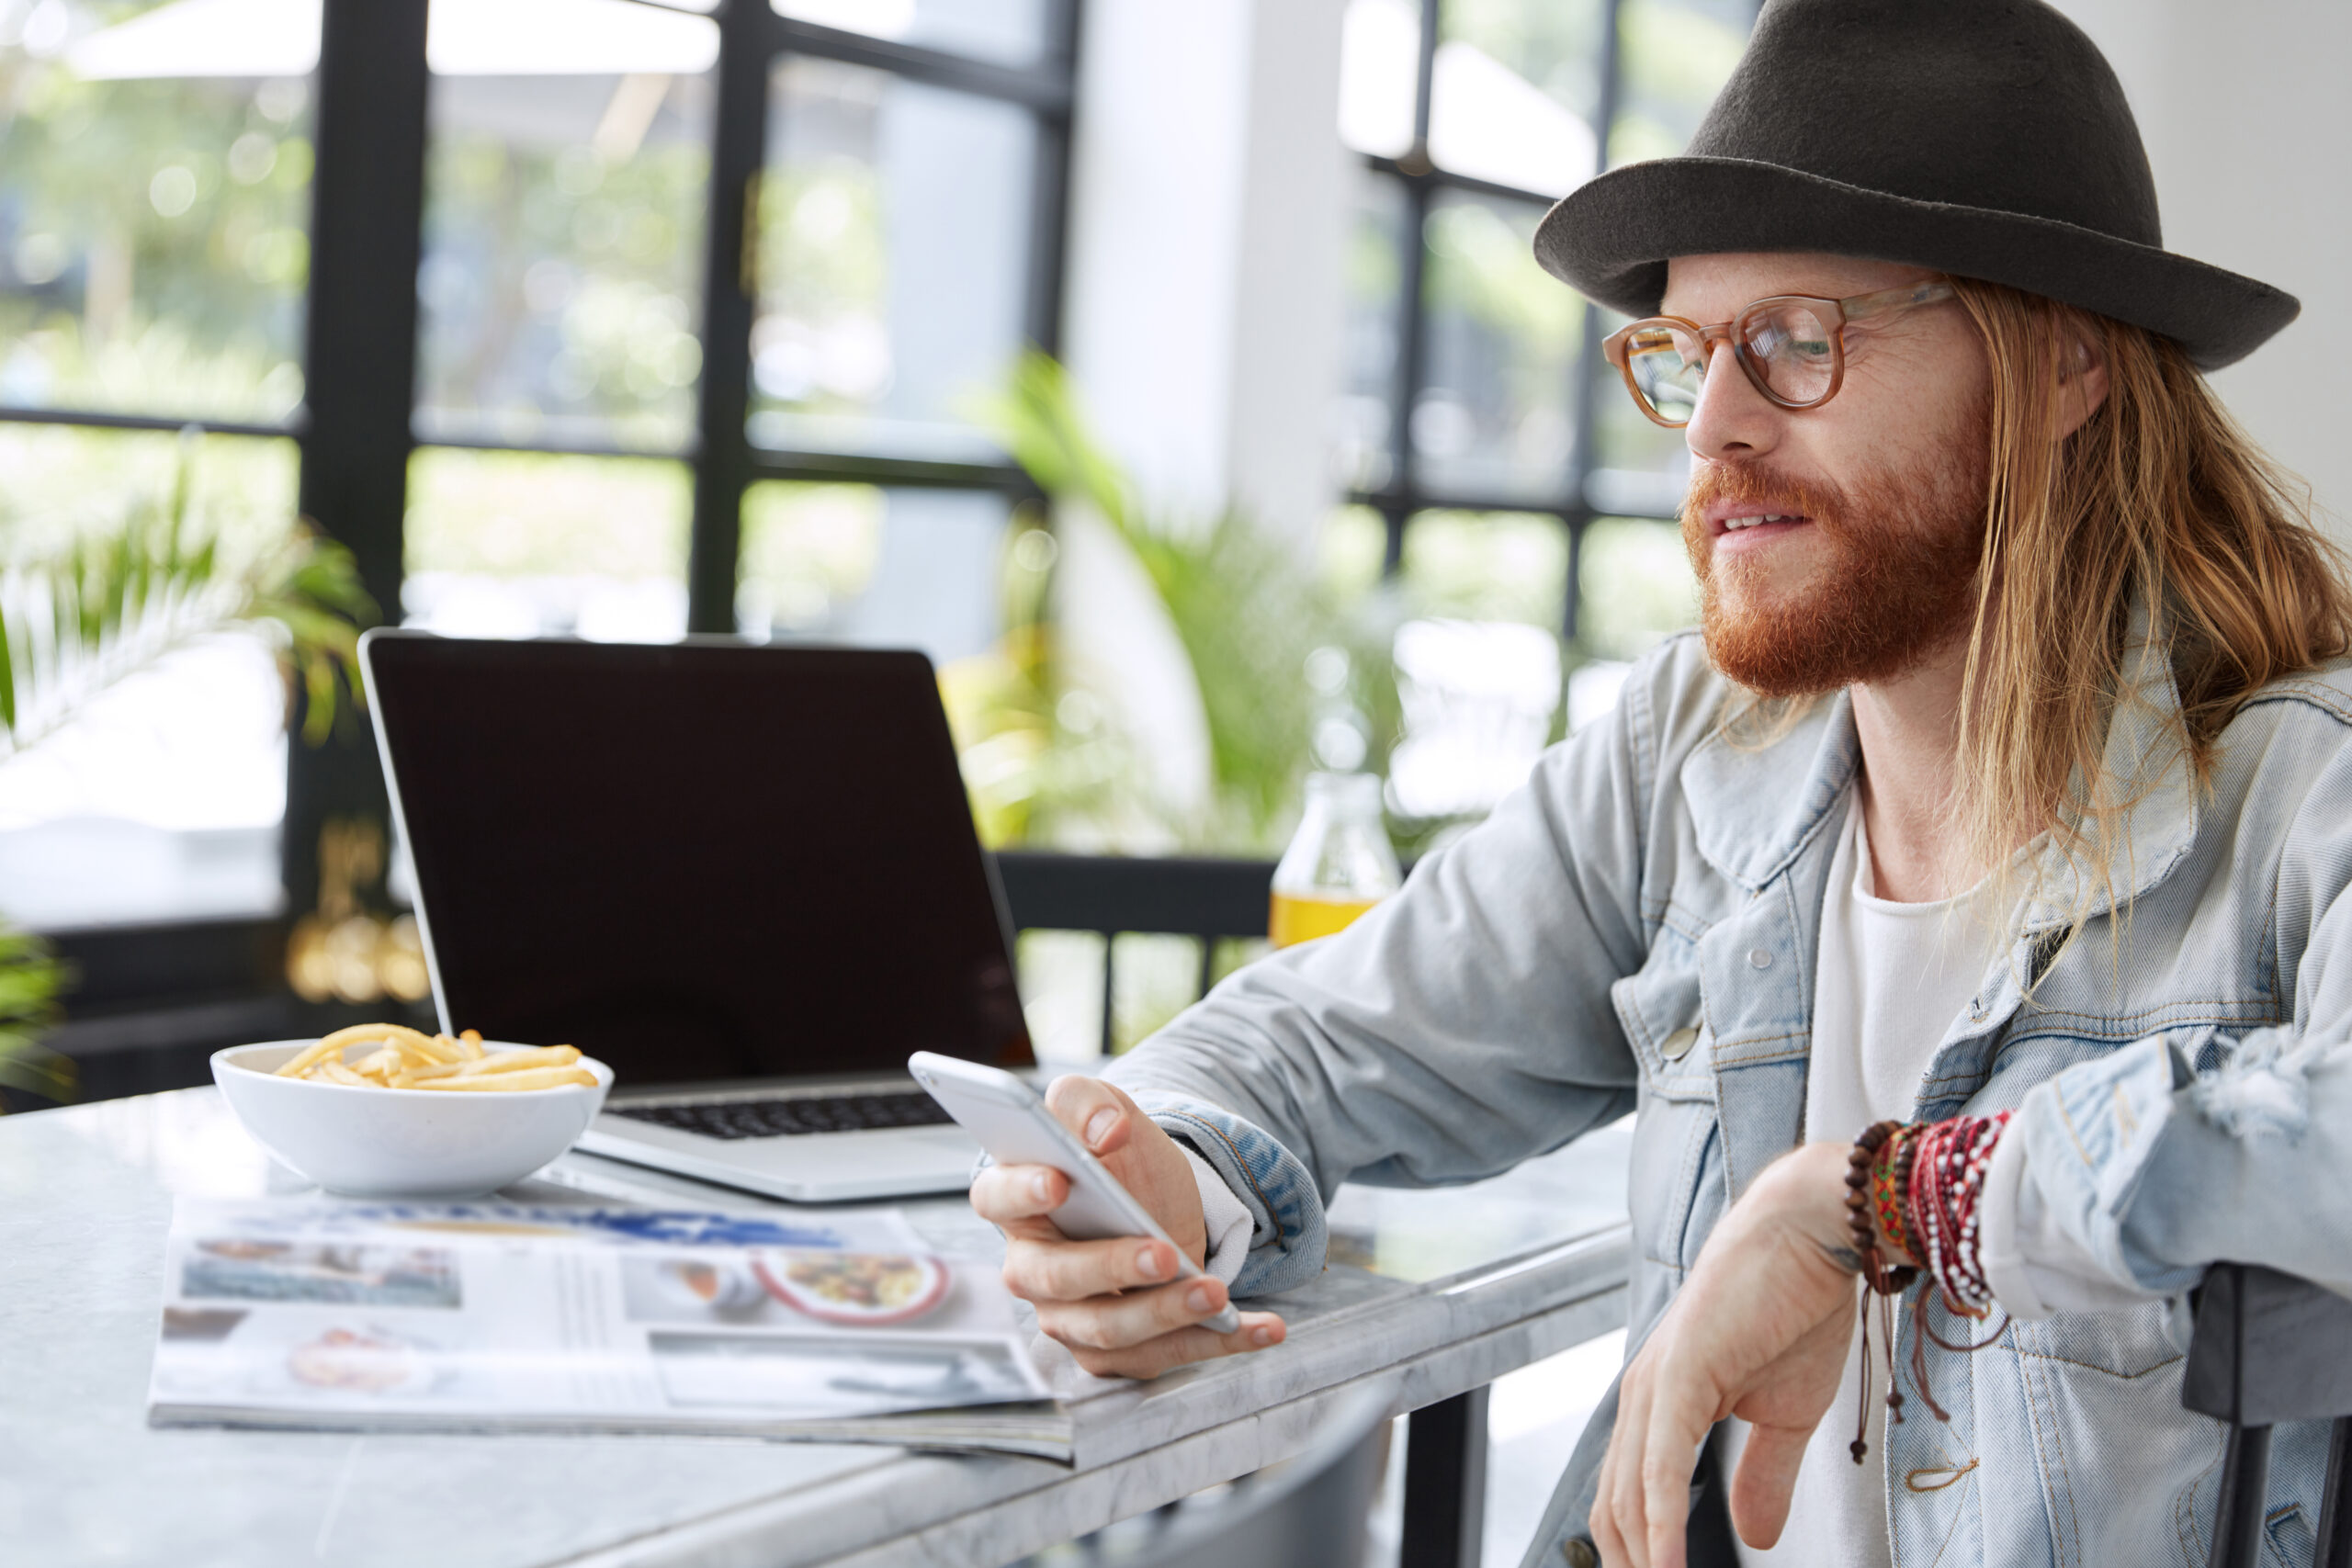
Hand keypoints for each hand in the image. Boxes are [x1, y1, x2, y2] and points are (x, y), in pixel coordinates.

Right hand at [967, 1075, 1286, 1377]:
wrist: (1160, 1205)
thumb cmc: (1118, 1161)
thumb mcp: (1105, 1111)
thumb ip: (1088, 1102)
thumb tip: (1105, 1131)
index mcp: (1018, 1203)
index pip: (997, 1199)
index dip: (1022, 1192)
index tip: (1059, 1180)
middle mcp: (1033, 1269)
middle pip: (1057, 1279)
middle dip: (1112, 1267)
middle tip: (1162, 1253)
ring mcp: (1070, 1317)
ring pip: (1108, 1329)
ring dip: (1166, 1313)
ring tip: (1215, 1293)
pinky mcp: (1115, 1351)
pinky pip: (1163, 1355)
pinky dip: (1217, 1342)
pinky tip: (1265, 1327)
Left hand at [1590, 1141, 1862, 1567]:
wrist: (1810, 1234)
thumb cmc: (1796, 1308)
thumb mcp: (1787, 1416)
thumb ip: (1763, 1478)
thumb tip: (1756, 1538)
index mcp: (1660, 1406)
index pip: (1628, 1502)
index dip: (1640, 1558)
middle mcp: (1643, 1399)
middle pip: (1614, 1512)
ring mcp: (1653, 1388)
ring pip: (1628, 1499)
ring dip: (1645, 1561)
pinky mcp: (1676, 1378)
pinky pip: (1658, 1468)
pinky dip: (1661, 1524)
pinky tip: (1668, 1566)